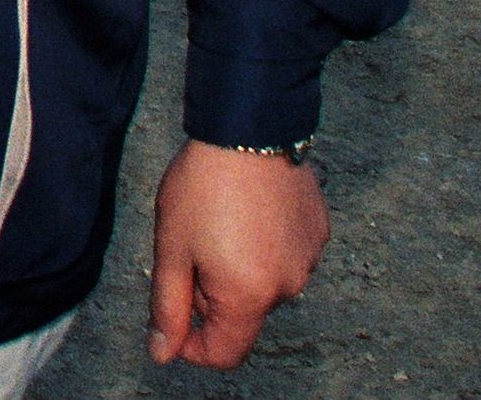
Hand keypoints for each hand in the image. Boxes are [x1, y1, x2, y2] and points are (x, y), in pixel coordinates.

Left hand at [146, 140, 327, 370]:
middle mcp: (288, 286)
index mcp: (249, 296)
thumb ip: (168, 307)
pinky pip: (285, 255)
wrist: (248, 126)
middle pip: (242, 314)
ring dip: (239, 268)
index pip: (224, 353)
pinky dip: (264, 245)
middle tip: (193, 242)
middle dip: (212, 293)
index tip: (173, 315)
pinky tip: (249, 209)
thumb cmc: (203, 185)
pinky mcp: (318, 232)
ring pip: (263, 283)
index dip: (192, 346)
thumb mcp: (172, 248)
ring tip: (222, 219)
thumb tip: (163, 353)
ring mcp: (308, 259)